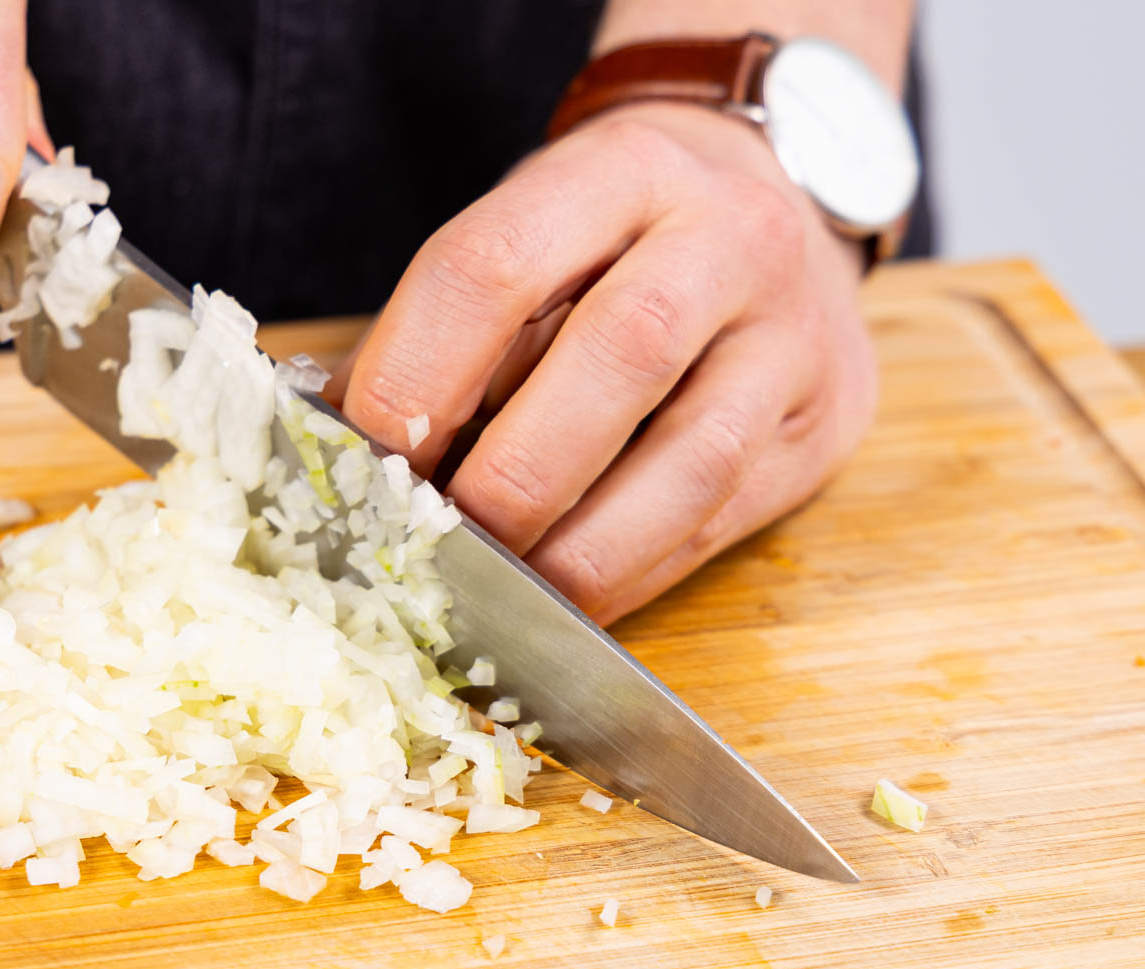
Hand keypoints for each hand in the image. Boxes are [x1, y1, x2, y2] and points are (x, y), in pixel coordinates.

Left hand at [329, 102, 877, 623]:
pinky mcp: (821, 425)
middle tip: (428, 545)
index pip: (493, 266)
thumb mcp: (527, 238)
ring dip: (575, 552)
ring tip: (493, 601)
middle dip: (504, 478)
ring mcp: (792, 336)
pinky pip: (718, 522)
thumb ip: (439, 337)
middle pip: (615, 357)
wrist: (777, 198)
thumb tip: (339, 461)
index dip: (412, 377)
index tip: (358, 465)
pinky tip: (560, 605)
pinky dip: (627, 577)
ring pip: (691, 461)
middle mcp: (727, 239)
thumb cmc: (613, 238)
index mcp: (621, 171)